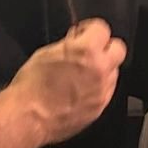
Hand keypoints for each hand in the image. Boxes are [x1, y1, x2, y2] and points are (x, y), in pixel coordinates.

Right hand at [10, 19, 125, 144]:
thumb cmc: (31, 87)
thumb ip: (68, 45)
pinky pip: (107, 91)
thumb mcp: (45, 53)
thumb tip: (76, 40)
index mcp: (86, 51)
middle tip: (90, 51)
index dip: (91, 29)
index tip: (83, 33)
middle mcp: (99, 69)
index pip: (102, 29)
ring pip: (114, 72)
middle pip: (118, 49)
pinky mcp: (100, 108)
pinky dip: (98, 87)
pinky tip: (80, 90)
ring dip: (102, 69)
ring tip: (81, 74)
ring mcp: (102, 91)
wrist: (28, 118)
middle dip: (105, 47)